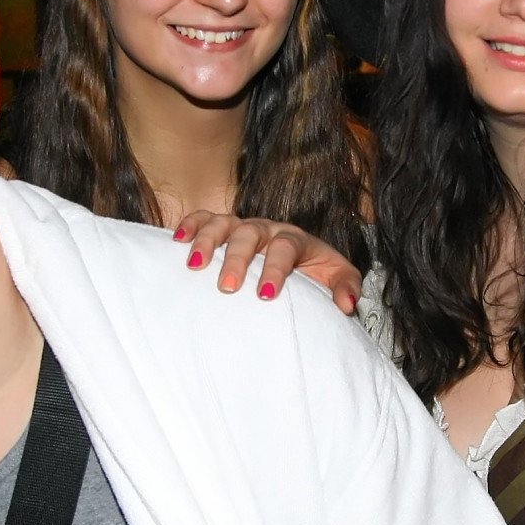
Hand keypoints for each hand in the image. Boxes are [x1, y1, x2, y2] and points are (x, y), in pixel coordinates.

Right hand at [174, 211, 361, 314]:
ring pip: (224, 224)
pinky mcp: (225, 228)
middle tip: (226, 286)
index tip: (265, 294)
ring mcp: (243, 226)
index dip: (276, 268)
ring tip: (194, 264)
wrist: (301, 257)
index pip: (286, 248)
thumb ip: (346, 288)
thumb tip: (347, 305)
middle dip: (237, 259)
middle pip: (250, 234)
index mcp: (296, 239)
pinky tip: (177, 240)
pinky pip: (204, 219)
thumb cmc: (315, 271)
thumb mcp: (337, 278)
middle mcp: (268, 229)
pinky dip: (190, 225)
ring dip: (207, 241)